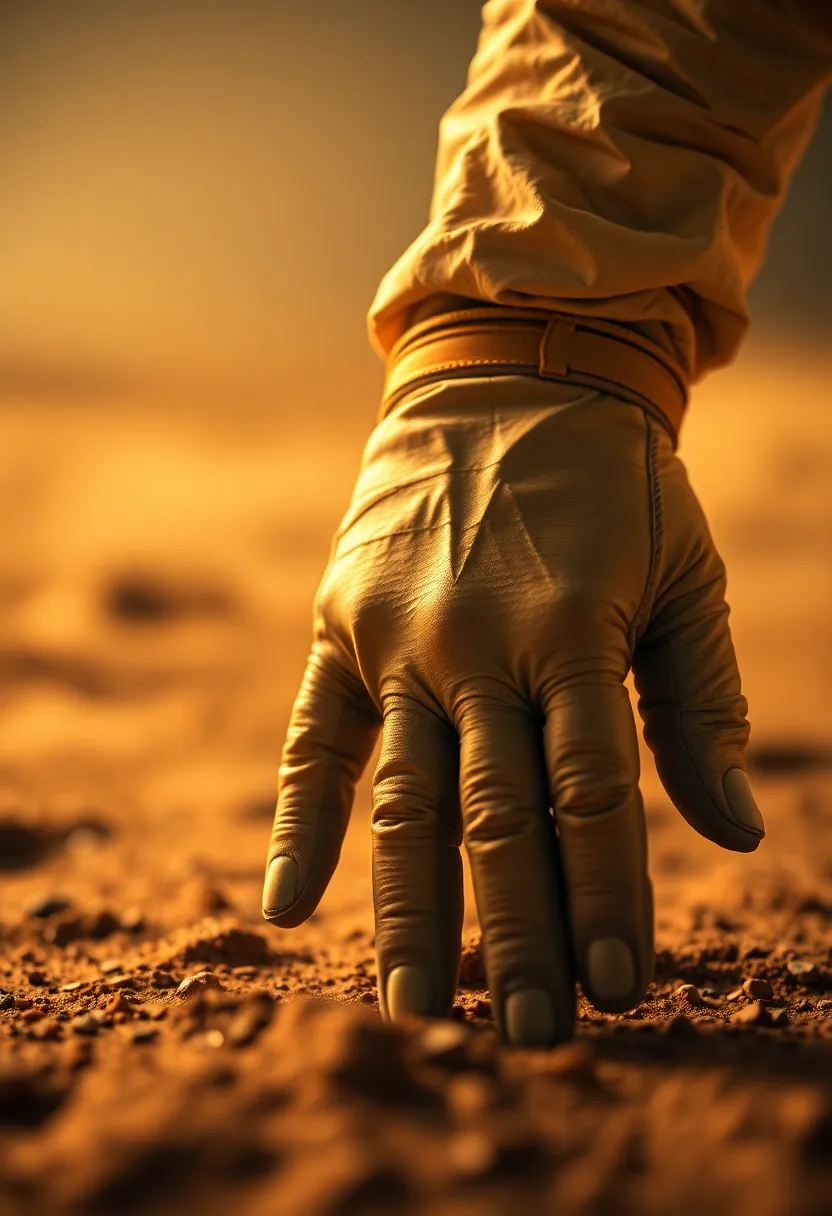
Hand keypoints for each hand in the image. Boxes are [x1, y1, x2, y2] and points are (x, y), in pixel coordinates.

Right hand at [261, 375, 763, 1045]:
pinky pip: (314, 736)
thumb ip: (701, 702)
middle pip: (497, 816)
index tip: (620, 990)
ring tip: (418, 1008)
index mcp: (575, 627)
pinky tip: (285, 905)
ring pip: (404, 795)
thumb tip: (733, 834)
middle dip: (517, 932)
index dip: (608, 898)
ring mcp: (399, 636)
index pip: (593, 794)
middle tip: (529, 1034)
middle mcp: (478, 641)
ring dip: (411, 908)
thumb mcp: (683, 571)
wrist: (505, 376)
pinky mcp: (342, 626)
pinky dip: (301, 819)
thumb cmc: (615, 485)